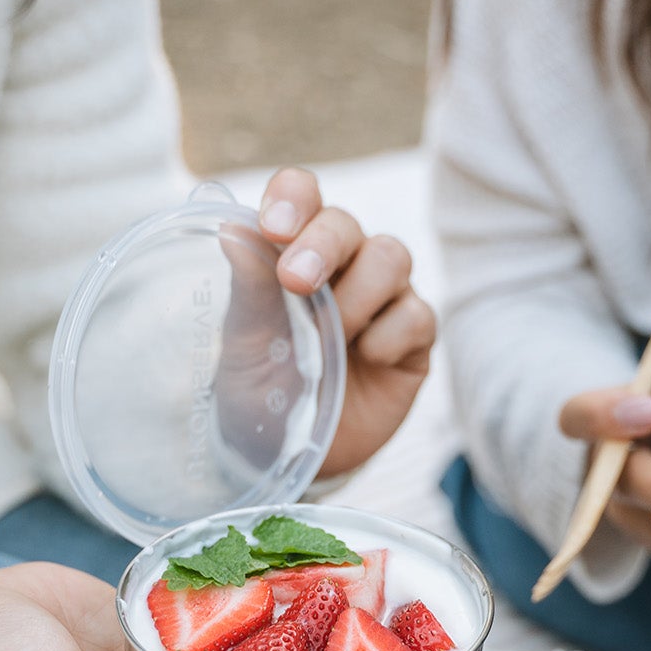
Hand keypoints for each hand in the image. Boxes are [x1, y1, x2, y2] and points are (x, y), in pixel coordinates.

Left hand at [256, 167, 436, 477]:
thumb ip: (247, 286)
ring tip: (334, 336)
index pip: (303, 195)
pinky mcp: (413, 340)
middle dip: (323, 245)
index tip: (273, 225)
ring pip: (392, 257)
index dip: (295, 197)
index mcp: (293, 250)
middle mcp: (342, 265)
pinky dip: (389, 335)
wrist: (287, 456)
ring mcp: (383, 299)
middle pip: (347, 224)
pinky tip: (365, 361)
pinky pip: (417, 315)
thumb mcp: (243, 342)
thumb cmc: (260, 389)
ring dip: (358, 294)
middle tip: (295, 281)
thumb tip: (233, 227)